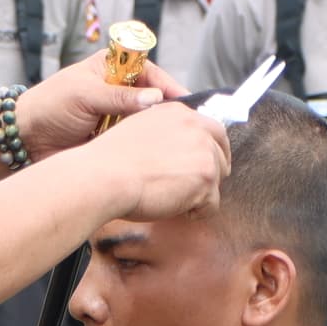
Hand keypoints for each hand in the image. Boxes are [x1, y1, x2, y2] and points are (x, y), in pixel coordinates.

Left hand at [18, 61, 183, 158]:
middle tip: (188, 125)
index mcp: (113, 68)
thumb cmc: (49, 106)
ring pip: (150, 122)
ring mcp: (119, 116)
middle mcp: (120, 90)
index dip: (169, 86)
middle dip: (170, 111)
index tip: (185, 102)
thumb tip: (156, 99)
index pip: (151, 72)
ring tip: (178, 141)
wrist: (25, 139)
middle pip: (156, 98)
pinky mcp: (116, 139)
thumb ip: (119, 97)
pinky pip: (138, 141)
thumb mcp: (84, 95)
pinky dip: (147, 147)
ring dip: (159, 131)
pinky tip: (160, 155)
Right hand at [79, 101, 232, 221]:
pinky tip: (172, 207)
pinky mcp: (206, 176)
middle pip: (222, 155)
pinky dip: (195, 212)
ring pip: (216, 181)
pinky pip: (212, 204)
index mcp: (180, 113)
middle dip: (208, 174)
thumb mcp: (140, 129)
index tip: (203, 165)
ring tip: (170, 197)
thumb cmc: (112, 160)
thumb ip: (166, 132)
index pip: (213, 130)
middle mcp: (196, 127)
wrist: (104, 176)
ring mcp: (204, 151)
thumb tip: (178, 148)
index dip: (212, 151)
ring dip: (198, 194)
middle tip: (187, 188)